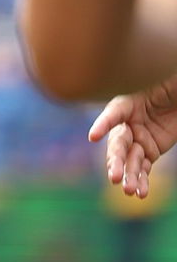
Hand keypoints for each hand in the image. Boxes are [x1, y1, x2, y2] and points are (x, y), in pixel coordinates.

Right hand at [89, 71, 176, 197]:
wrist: (176, 93)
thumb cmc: (166, 80)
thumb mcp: (161, 79)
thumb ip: (152, 82)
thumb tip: (154, 68)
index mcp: (127, 101)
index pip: (113, 114)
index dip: (103, 124)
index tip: (94, 137)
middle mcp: (127, 122)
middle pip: (118, 143)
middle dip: (115, 161)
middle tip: (114, 176)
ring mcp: (138, 137)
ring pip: (129, 160)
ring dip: (129, 176)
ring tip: (130, 191)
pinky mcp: (150, 150)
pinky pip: (143, 167)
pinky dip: (141, 180)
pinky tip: (140, 193)